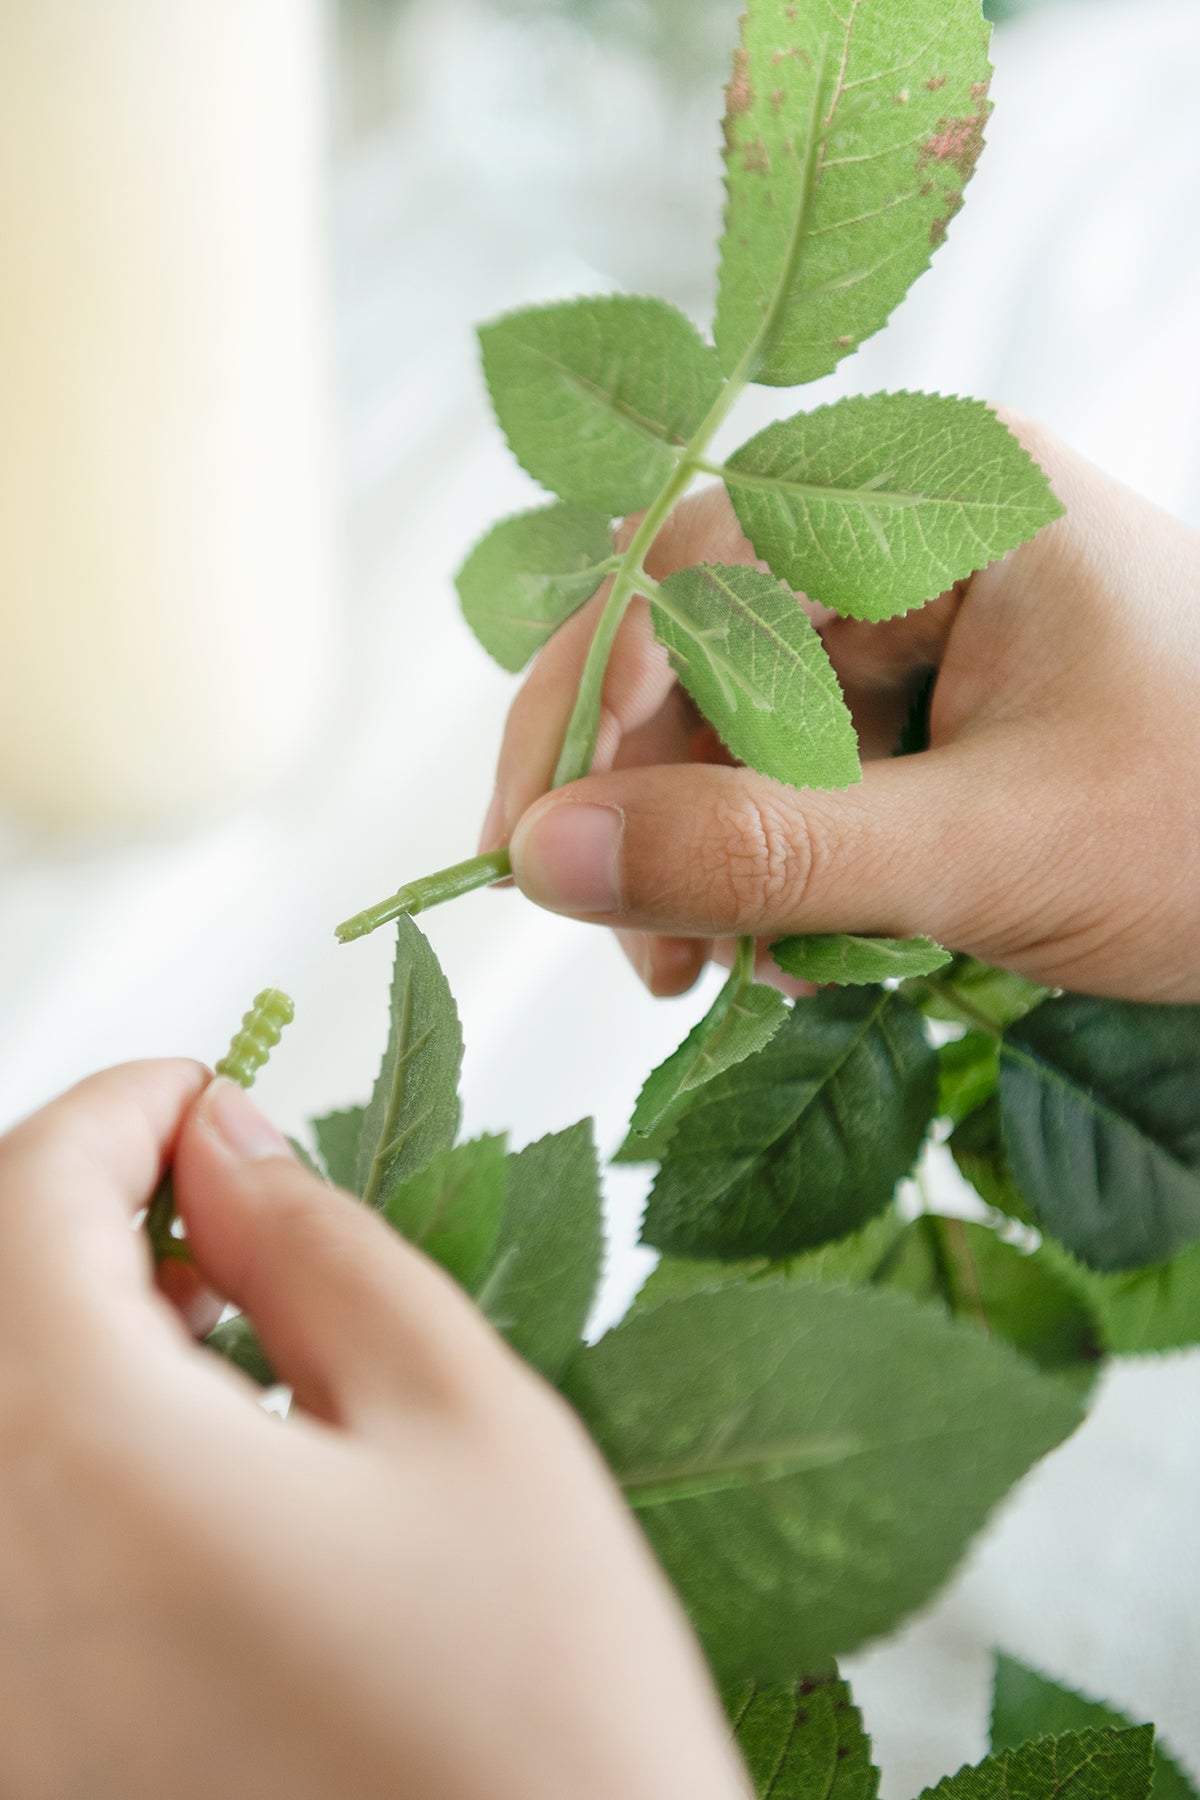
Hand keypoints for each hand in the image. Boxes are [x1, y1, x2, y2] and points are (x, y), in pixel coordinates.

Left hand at [0, 1064, 748, 1799]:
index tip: (210, 1093)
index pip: (24, 1192)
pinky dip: (67, 1453)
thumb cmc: (543, 1720)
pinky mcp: (33, 1751)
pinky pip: (13, 1529)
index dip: (120, 1106)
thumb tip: (222, 1145)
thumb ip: (319, 1249)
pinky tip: (195, 1469)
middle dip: (86, 1212)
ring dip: (75, 1334)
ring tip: (227, 1337)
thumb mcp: (462, 1423)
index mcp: (84, 1464)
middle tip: (229, 1212)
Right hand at [483, 418, 1199, 1002]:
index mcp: (934, 498)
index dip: (591, 707)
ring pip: (740, 732)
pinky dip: (782, 871)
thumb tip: (540, 858)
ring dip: (716, 861)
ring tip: (734, 978)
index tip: (535, 851)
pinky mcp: (929, 709)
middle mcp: (909, 536)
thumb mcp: (986, 849)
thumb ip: (764, 853)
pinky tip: (801, 955)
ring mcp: (919, 625)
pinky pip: (802, 776)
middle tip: (644, 957)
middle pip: (698, 655)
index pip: (688, 571)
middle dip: (656, 812)